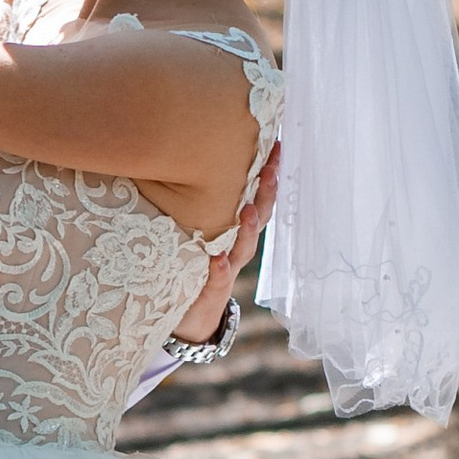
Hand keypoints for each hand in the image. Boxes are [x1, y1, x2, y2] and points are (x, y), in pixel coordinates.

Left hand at [173, 142, 278, 342]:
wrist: (190, 313)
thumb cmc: (193, 261)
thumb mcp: (196, 228)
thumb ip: (195, 200)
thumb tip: (182, 154)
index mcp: (237, 227)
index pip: (257, 195)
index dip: (268, 173)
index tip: (276, 145)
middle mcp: (238, 246)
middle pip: (260, 216)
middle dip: (266, 193)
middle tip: (270, 169)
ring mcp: (229, 268)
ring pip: (244, 246)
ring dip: (248, 229)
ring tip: (249, 210)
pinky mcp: (213, 290)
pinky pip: (219, 278)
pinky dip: (221, 268)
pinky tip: (220, 258)